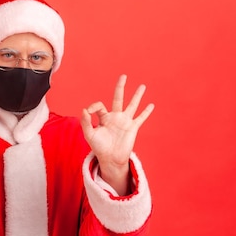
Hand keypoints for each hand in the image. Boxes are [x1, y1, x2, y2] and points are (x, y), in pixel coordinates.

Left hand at [80, 75, 153, 194]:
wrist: (110, 159)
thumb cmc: (98, 147)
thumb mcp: (89, 134)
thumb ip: (86, 122)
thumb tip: (84, 109)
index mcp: (103, 117)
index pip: (99, 106)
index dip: (93, 106)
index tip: (89, 111)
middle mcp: (115, 117)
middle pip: (118, 98)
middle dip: (120, 87)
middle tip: (123, 76)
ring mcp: (125, 121)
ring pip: (132, 105)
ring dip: (137, 96)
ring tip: (142, 86)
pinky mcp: (132, 128)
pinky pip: (141, 118)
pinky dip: (146, 112)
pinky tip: (151, 105)